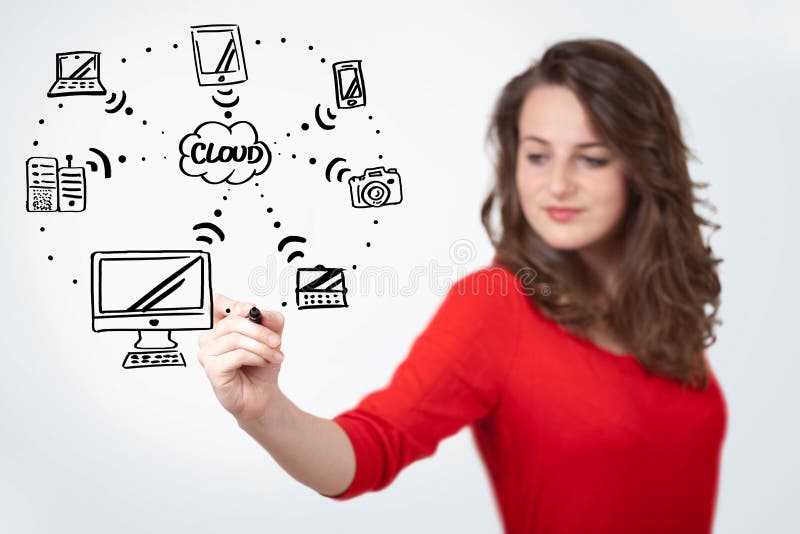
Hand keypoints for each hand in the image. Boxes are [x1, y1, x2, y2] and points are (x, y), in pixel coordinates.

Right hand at [198, 293, 285, 422]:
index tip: (253, 310)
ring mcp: (207, 353)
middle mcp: (208, 337)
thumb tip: (260, 313)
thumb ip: (269, 319)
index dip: (235, 305)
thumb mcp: (272, 335)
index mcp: (219, 325)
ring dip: (262, 347)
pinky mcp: (212, 369)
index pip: (217, 302)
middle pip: (232, 322)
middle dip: (260, 331)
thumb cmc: (261, 364)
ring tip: (276, 356)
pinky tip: (264, 363)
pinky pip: (237, 355)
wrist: (262, 393)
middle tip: (277, 342)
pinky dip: (257, 357)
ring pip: (236, 339)